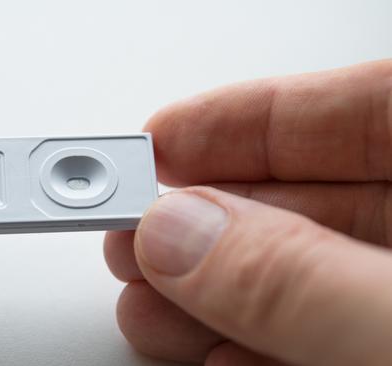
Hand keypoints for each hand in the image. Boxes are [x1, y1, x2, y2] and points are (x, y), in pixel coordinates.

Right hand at [104, 60, 391, 365]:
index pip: (362, 111)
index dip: (249, 118)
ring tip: (145, 300)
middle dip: (209, 216)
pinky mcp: (387, 362)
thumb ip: (301, 277)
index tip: (161, 138)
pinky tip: (207, 346)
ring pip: (305, 276)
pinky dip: (255, 344)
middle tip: (134, 230)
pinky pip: (321, 341)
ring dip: (212, 288)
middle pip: (316, 198)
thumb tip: (180, 237)